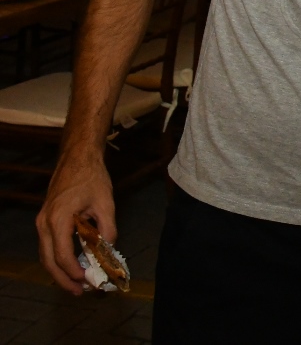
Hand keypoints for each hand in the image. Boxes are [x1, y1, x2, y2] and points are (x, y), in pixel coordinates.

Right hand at [36, 154, 115, 294]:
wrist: (77, 158)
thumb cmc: (91, 177)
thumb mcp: (105, 203)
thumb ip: (107, 228)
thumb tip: (109, 249)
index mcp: (58, 219)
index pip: (61, 254)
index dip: (73, 271)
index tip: (86, 282)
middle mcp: (44, 223)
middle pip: (48, 260)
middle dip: (62, 278)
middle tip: (79, 292)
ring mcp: (42, 222)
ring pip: (46, 254)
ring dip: (59, 270)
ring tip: (77, 283)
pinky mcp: (46, 220)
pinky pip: (49, 245)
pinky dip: (58, 258)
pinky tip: (73, 265)